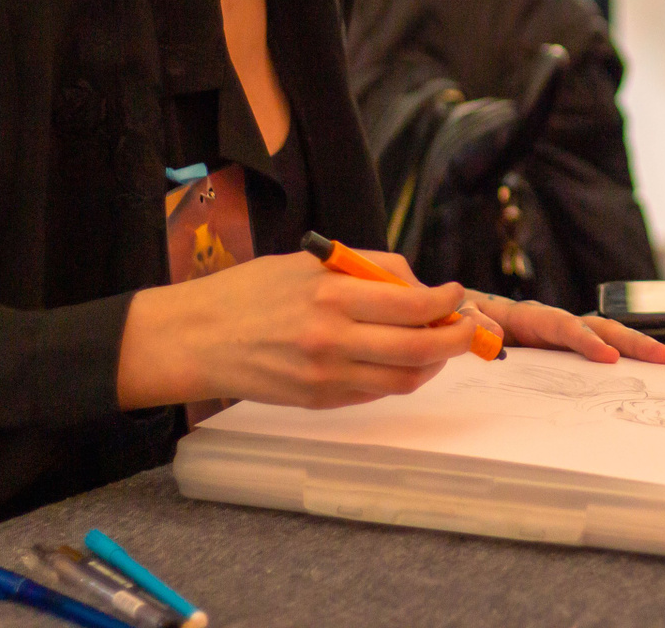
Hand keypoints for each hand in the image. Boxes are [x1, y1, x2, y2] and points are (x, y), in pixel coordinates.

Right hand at [117, 250, 482, 410]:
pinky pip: (376, 393)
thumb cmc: (252, 291)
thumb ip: (367, 271)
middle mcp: (333, 340)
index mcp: (332, 296)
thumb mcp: (309, 263)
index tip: (455, 292)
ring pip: (404, 378)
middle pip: (420, 348)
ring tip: (437, 343)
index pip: (413, 304)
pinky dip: (398, 376)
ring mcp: (327, 377)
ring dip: (432, 362)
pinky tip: (399, 359)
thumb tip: (419, 285)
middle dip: (456, 338)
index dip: (446, 301)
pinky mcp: (319, 401)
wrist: (196, 339)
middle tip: (467, 326)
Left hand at [469, 293, 664, 365]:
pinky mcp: (564, 355)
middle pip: (600, 328)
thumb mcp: (458, 318)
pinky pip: (596, 358)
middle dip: (634, 342)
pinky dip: (622, 363)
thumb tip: (495, 335)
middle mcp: (553, 325)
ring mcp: (562, 340)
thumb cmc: (458, 320)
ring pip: (607, 340)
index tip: (608, 358)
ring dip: (637, 351)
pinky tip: (644, 378)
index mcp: (528, 317)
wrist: (455, 320)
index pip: (563, 326)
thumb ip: (473, 322)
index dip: (586, 341)